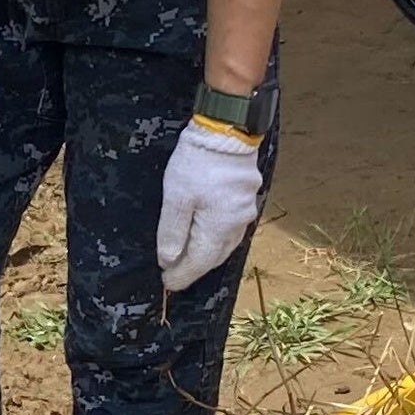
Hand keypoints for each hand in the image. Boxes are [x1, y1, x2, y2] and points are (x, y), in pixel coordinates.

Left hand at [152, 116, 264, 293]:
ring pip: (226, 244)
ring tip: (189, 260)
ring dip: (208, 254)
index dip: (182, 275)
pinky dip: (218, 239)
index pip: (199, 262)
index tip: (167, 284)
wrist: (226, 130)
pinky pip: (233, 229)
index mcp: (219, 228)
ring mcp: (246, 211)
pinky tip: (209, 237)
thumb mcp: (176, 198)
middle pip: (215, 256)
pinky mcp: (247, 197)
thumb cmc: (198, 163)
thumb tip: (169, 260)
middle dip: (194, 268)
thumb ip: (172, 232)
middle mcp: (237, 224)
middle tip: (174, 275)